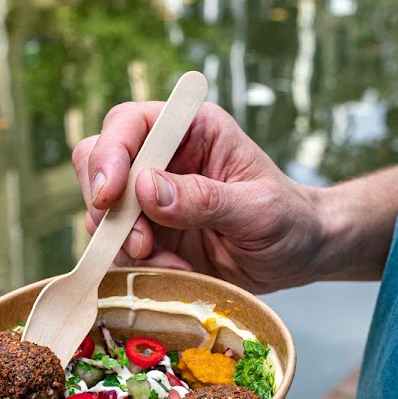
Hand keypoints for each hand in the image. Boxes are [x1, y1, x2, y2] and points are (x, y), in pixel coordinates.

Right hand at [73, 102, 325, 292]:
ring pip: (103, 214)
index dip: (110, 154)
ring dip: (127, 246)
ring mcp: (151, 200)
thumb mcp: (258, 210)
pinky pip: (118, 250)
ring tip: (173, 266)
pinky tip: (176, 273)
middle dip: (109, 208)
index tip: (110, 197)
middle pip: (97, 164)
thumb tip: (146, 188)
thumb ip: (205, 198)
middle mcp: (164, 159)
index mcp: (192, 131)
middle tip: (142, 243)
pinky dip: (137, 268)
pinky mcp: (150, 236)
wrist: (300, 256)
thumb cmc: (290, 220)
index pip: (129, 124)